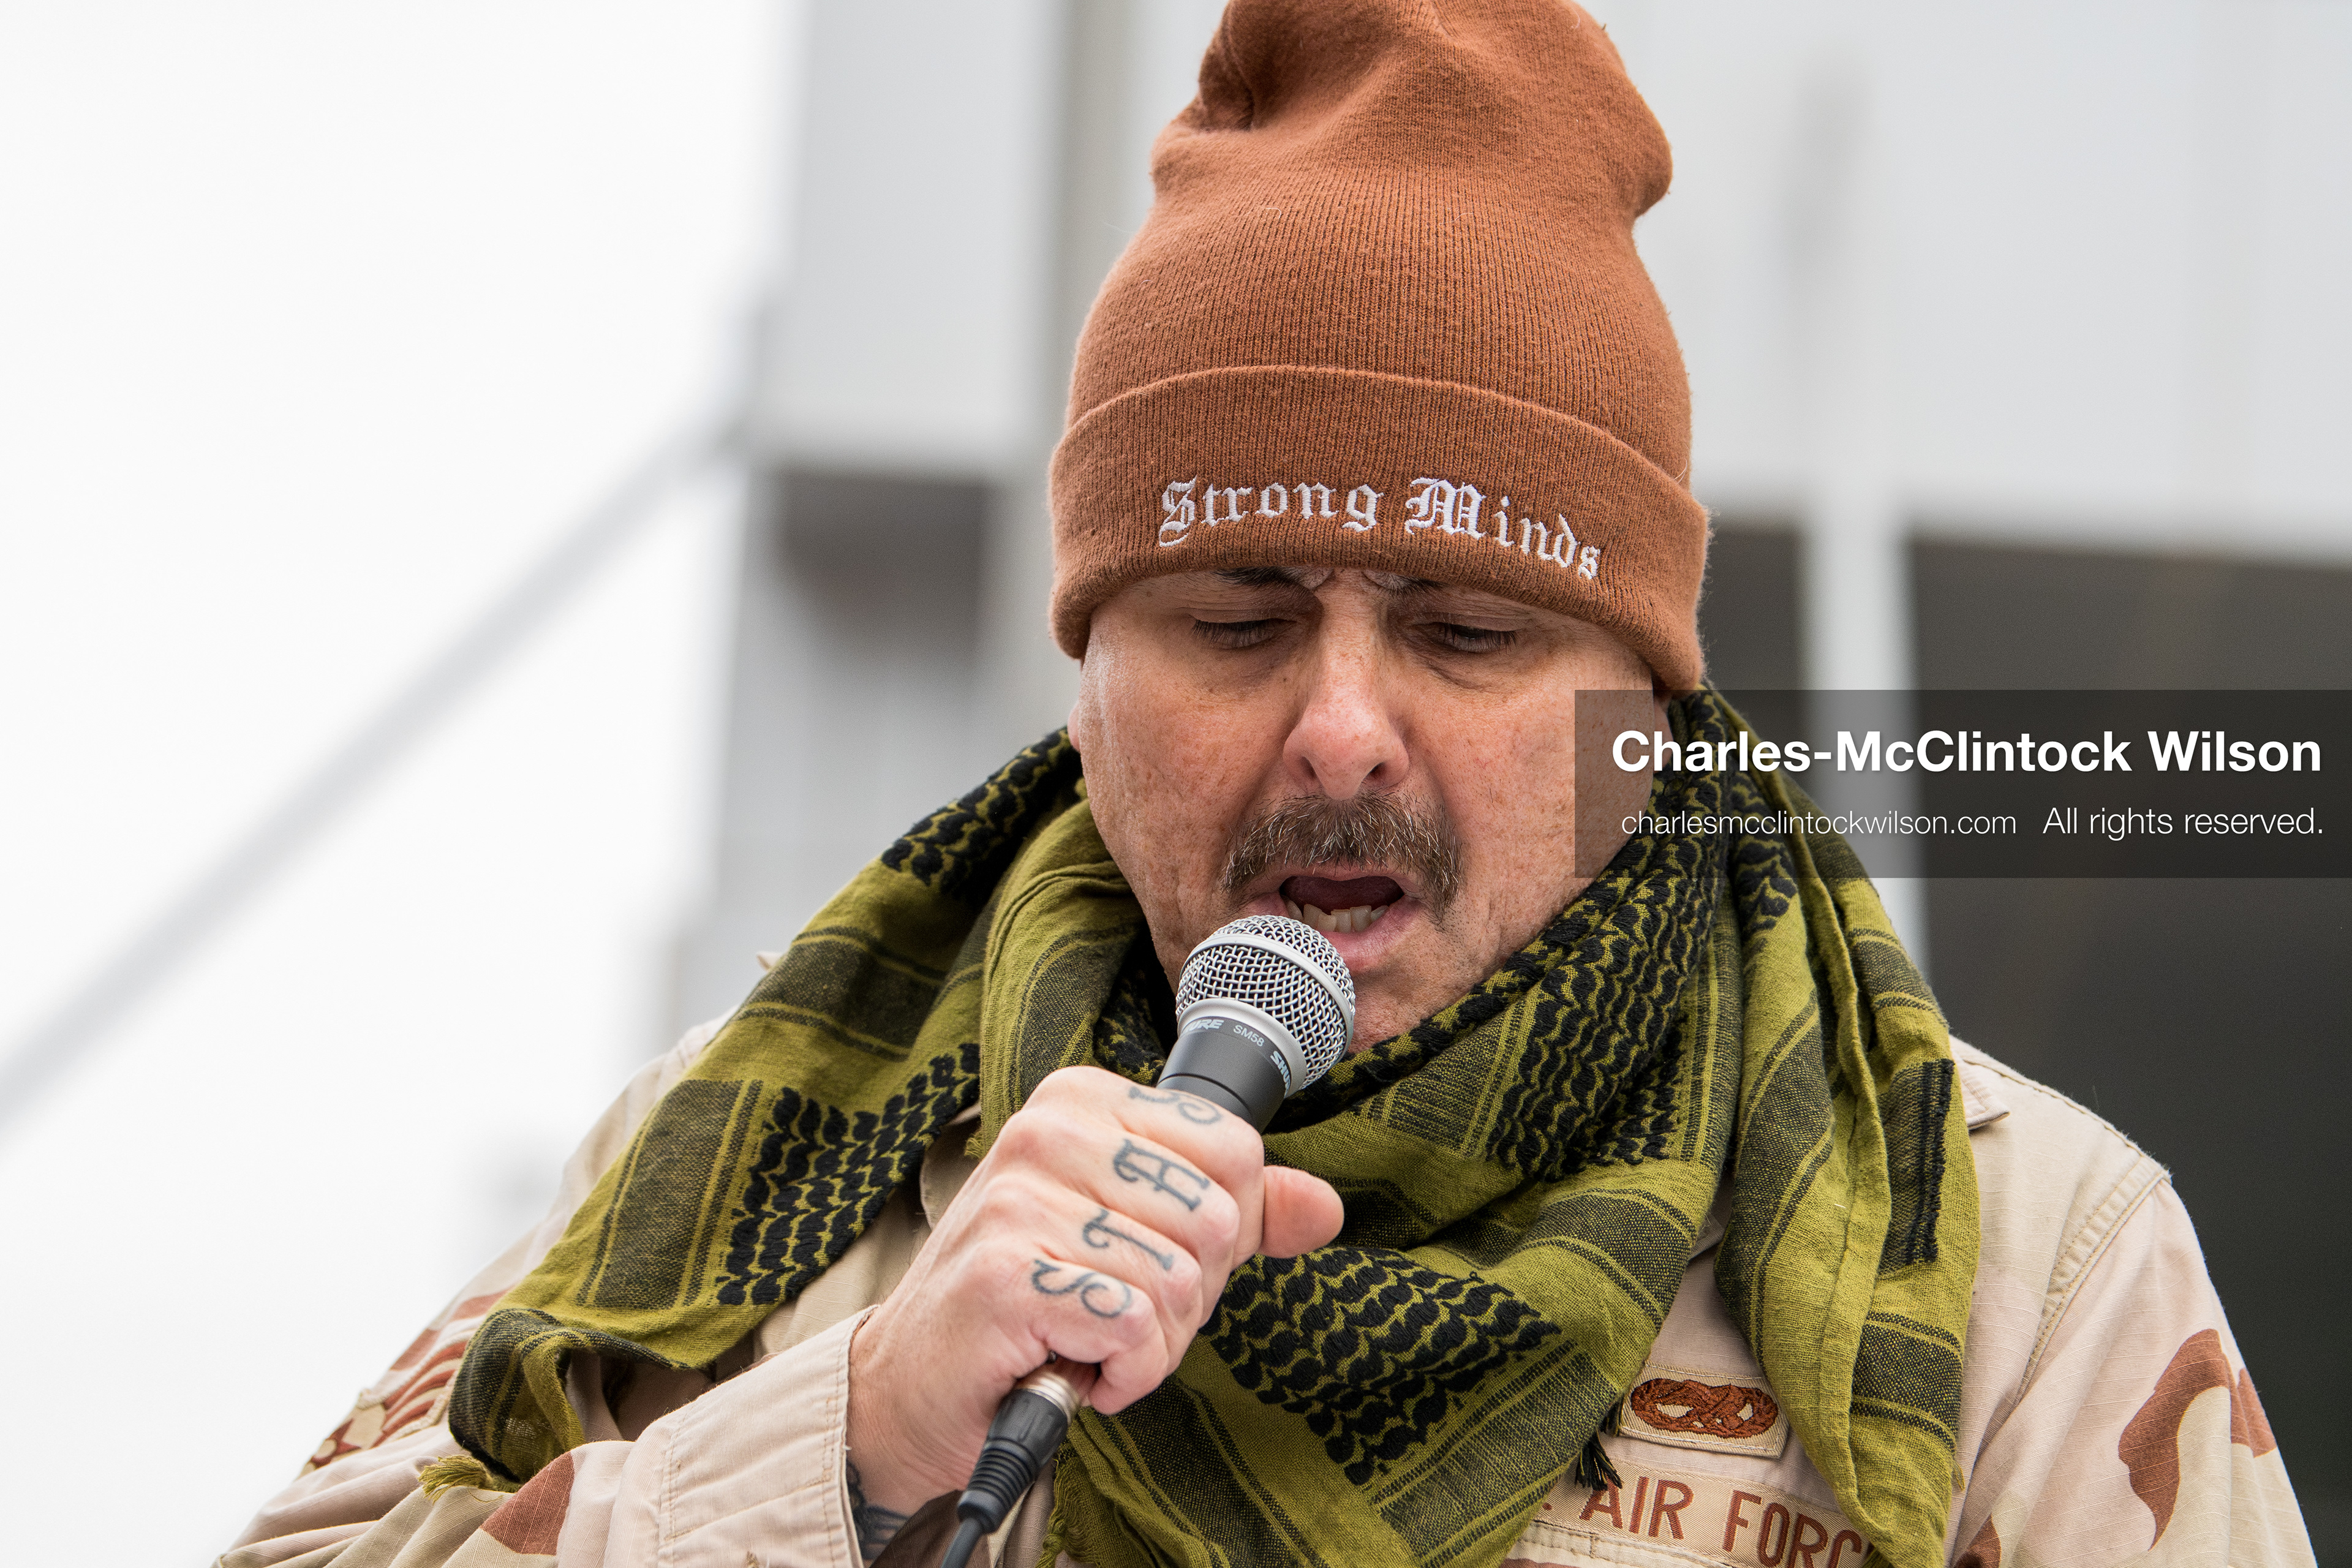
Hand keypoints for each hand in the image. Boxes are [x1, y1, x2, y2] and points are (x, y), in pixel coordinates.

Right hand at [843, 1065, 1343, 1518]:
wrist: (909, 1382)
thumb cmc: (1028, 1301)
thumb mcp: (1135, 1234)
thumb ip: (1231, 1212)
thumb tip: (1322, 1207)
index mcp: (1083, 1100)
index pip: (1235, 1149)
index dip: (1222, 1231)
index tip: (1154, 1258)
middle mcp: (1047, 1133)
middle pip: (1217, 1221)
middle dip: (1188, 1296)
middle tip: (1115, 1312)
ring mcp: (1019, 1202)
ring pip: (1180, 1282)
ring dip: (1153, 1345)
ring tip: (1088, 1340)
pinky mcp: (1007, 1277)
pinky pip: (1137, 1328)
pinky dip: (1125, 1374)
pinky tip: (1076, 1367)